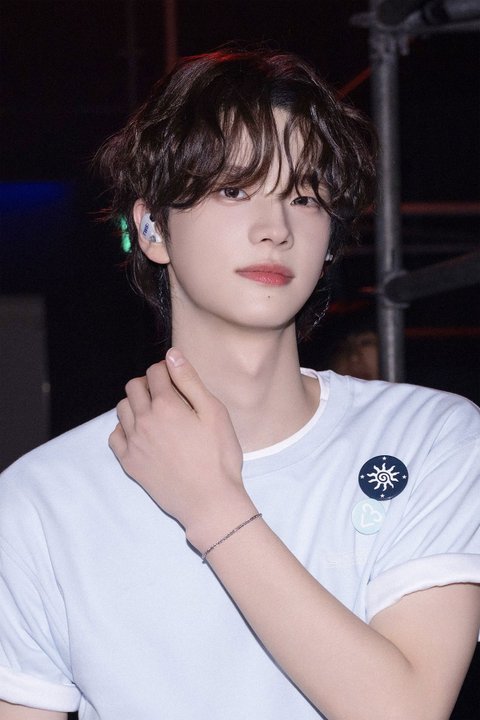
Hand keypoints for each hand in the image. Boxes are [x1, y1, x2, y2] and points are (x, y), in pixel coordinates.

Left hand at [109, 348, 254, 550]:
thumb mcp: (214, 413)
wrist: (209, 500)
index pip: (155, 372)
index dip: (166, 369)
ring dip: (135, 403)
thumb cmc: (219, 456)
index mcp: (165, 405)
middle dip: (148, 383)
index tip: (175, 378)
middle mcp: (143, 420)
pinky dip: (125, 429)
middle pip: (133, 386)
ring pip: (122, 409)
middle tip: (166, 394)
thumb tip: (171, 355)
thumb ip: (190, 381)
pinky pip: (115, 436)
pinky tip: (142, 433)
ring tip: (155, 413)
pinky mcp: (130, 463)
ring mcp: (133, 443)